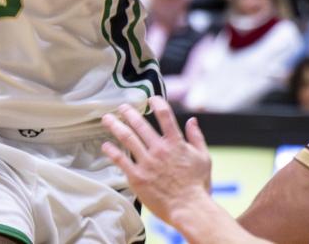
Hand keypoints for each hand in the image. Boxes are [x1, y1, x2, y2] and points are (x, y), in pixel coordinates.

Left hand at [101, 97, 210, 226]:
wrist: (189, 209)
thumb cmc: (198, 186)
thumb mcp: (203, 159)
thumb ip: (197, 138)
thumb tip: (192, 120)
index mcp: (176, 144)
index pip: (165, 116)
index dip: (157, 103)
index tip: (150, 98)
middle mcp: (159, 150)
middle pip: (140, 124)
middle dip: (129, 112)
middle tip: (122, 106)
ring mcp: (147, 163)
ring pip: (127, 138)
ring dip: (115, 125)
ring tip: (107, 118)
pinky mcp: (137, 177)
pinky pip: (121, 160)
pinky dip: (111, 151)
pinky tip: (105, 145)